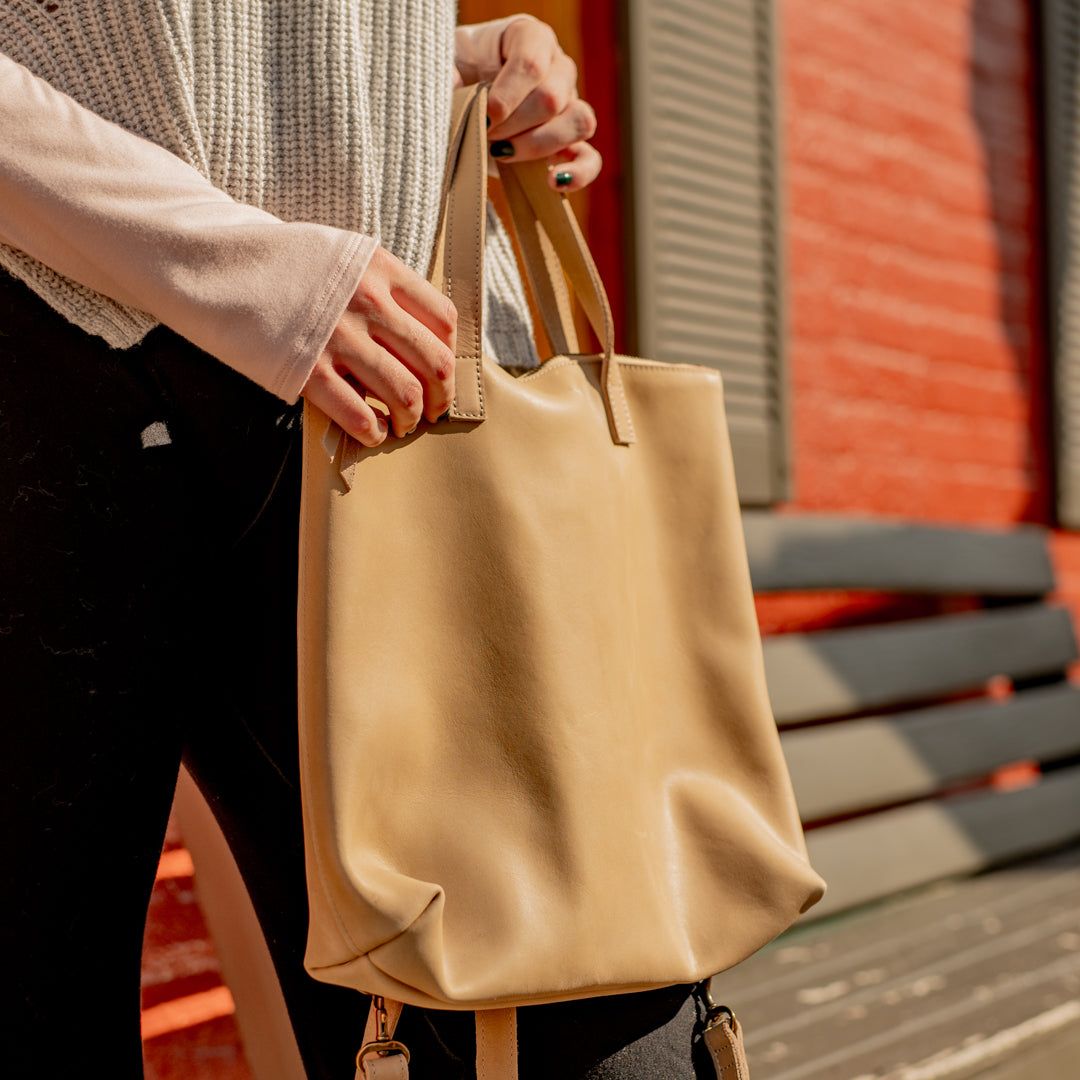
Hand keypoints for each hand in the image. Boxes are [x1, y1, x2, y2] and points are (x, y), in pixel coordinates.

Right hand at [300, 245, 456, 446]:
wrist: (217, 264)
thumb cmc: (282, 265)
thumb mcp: (341, 255)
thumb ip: (380, 285)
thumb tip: (416, 331)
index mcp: (380, 270)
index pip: (442, 319)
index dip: (449, 355)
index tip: (440, 373)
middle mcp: (367, 303)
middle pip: (433, 362)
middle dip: (439, 396)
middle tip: (431, 410)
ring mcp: (339, 338)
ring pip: (404, 393)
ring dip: (410, 419)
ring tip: (403, 424)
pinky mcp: (308, 370)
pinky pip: (359, 415)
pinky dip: (374, 432)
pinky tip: (373, 433)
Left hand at [453, 14, 600, 192]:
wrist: (464, 105)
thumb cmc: (457, 78)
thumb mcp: (446, 66)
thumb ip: (447, 74)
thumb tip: (451, 92)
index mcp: (529, 37)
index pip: (532, 62)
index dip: (508, 95)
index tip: (483, 118)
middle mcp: (557, 67)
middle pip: (553, 97)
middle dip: (514, 125)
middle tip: (484, 135)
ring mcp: (570, 105)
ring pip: (578, 122)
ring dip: (537, 146)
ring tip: (502, 153)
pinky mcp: (571, 144)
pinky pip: (590, 159)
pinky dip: (577, 173)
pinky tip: (552, 181)